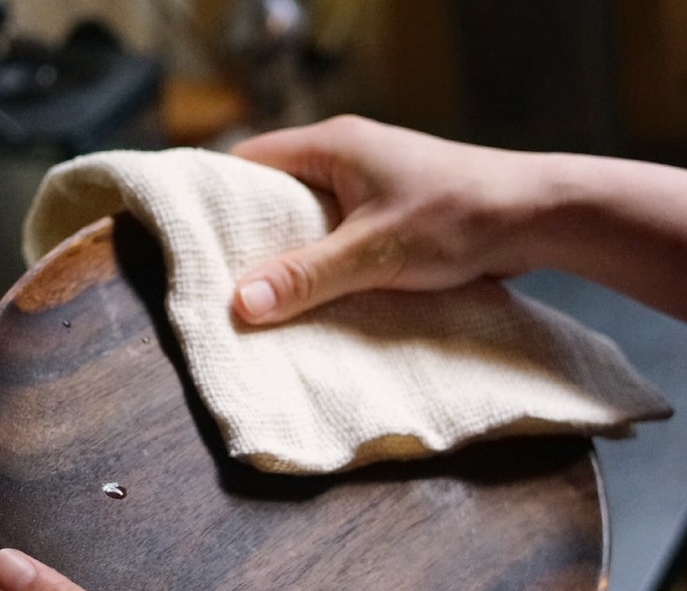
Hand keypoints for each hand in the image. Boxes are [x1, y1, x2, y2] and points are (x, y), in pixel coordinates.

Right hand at [231, 115, 537, 323]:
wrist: (537, 216)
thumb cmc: (458, 217)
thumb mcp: (374, 250)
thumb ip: (308, 275)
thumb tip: (243, 302)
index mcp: (333, 145)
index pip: (250, 161)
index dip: (218, 198)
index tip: (195, 239)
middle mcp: (346, 158)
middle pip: (277, 194)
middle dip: (253, 236)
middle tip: (228, 280)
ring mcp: (370, 185)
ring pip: (310, 218)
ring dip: (293, 254)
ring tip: (267, 295)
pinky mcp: (390, 211)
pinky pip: (340, 235)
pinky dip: (326, 261)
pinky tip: (317, 294)